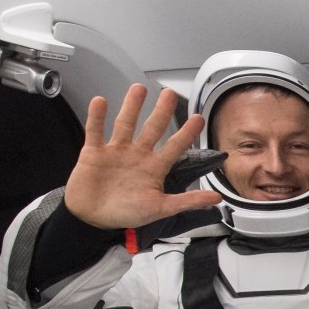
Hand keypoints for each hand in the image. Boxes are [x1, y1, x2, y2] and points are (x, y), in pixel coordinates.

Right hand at [62, 84, 219, 228]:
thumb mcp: (160, 209)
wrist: (93, 220)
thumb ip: (187, 201)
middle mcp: (137, 155)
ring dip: (132, 106)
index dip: (186, 133)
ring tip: (139, 89)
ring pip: (126, 124)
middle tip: (169, 93)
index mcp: (154, 168)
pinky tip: (100, 101)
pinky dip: (97, 117)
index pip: (174, 146)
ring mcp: (116, 151)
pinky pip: (96, 130)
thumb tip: (216, 200)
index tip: (198, 118)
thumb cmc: (126, 214)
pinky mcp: (94, 152)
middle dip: (161, 111)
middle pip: (152, 128)